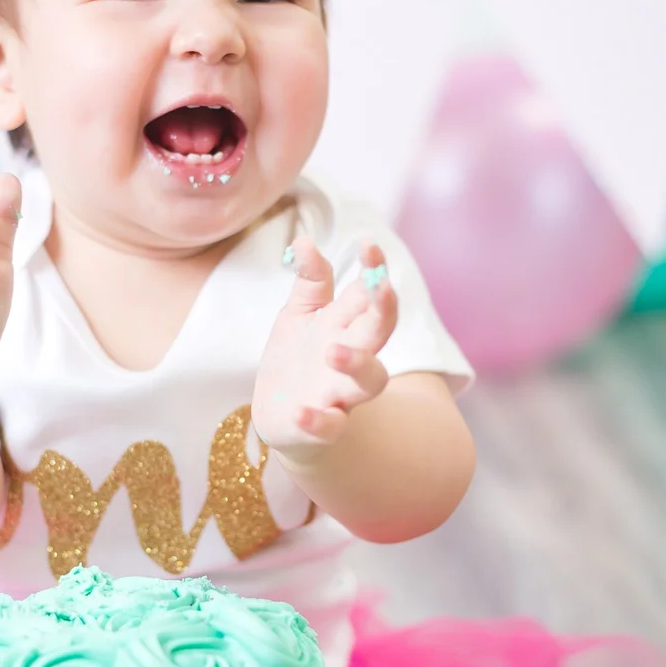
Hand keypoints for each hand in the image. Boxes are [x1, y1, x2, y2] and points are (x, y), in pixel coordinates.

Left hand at [252, 237, 397, 455]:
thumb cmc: (298, 359)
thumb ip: (310, 281)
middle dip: (383, 310)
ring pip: (367, 381)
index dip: (375, 269)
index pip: (368, 293)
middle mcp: (351, 356)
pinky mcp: (322, 426)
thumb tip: (304, 240)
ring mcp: (340, 393)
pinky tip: (300, 410)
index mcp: (346, 325)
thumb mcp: (299, 314)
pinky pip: (329, 425)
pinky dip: (317, 419)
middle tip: (381, 288)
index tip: (369, 246)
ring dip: (355, 364)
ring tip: (332, 350)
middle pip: (380, 332)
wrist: (282, 417)